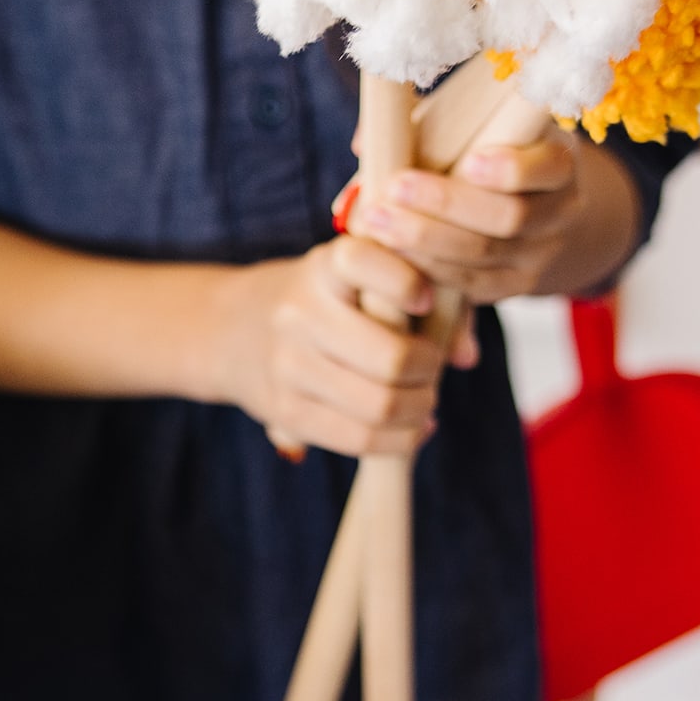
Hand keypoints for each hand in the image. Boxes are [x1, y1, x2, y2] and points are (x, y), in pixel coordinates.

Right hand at [219, 239, 465, 459]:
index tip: (424, 297)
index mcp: (321, 269)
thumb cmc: (326, 302)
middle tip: (433, 368)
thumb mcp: (362, 280)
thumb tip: (467, 357)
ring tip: (424, 400)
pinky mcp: (284, 412)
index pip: (360, 261)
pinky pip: (359, 439)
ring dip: (420, 409)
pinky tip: (412, 427)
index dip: (406, 281)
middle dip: (429, 369)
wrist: (232, 329)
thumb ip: (429, 302)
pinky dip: (401, 439)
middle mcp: (298, 314)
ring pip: (380, 405)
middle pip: (391, 358)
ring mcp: (287, 367)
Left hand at [357, 134, 581, 302]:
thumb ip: (431, 126)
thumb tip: (366, 141)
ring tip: (377, 222)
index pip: (547, 168)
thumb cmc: (492, 155)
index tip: (468, 161)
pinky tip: (393, 254)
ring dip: (425, 240)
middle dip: (445, 204)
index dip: (511, 169)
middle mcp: (561, 211)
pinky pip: (471, 284)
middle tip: (394, 189)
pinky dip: (429, 269)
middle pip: (509, 217)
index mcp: (558, 163)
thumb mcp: (477, 129)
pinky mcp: (517, 286)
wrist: (540, 210)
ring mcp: (541, 254)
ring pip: (484, 255)